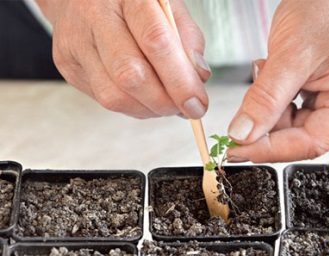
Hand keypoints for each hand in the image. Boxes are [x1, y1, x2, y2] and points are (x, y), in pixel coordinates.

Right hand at [36, 0, 210, 118]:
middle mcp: (94, 17)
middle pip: (131, 75)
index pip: (156, 41)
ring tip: (165, 103)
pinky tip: (144, 96)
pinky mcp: (68, 65)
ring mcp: (75, 43)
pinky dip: (133, 106)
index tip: (197, 104)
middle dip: (164, 102)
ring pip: (114, 96)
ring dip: (148, 109)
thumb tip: (198, 78)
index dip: (180, 81)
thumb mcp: (168, 6)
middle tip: (183, 108)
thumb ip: (187, 38)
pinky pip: (104, 100)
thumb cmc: (131, 1)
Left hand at [227, 0, 328, 161]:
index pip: (310, 143)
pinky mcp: (327, 96)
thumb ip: (265, 100)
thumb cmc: (327, 8)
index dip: (270, 150)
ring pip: (293, 125)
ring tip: (265, 73)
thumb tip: (242, 135)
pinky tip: (272, 76)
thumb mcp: (290, 56)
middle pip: (301, 136)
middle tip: (237, 122)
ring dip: (269, 109)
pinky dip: (275, 101)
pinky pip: (294, 111)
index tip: (237, 151)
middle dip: (265, 128)